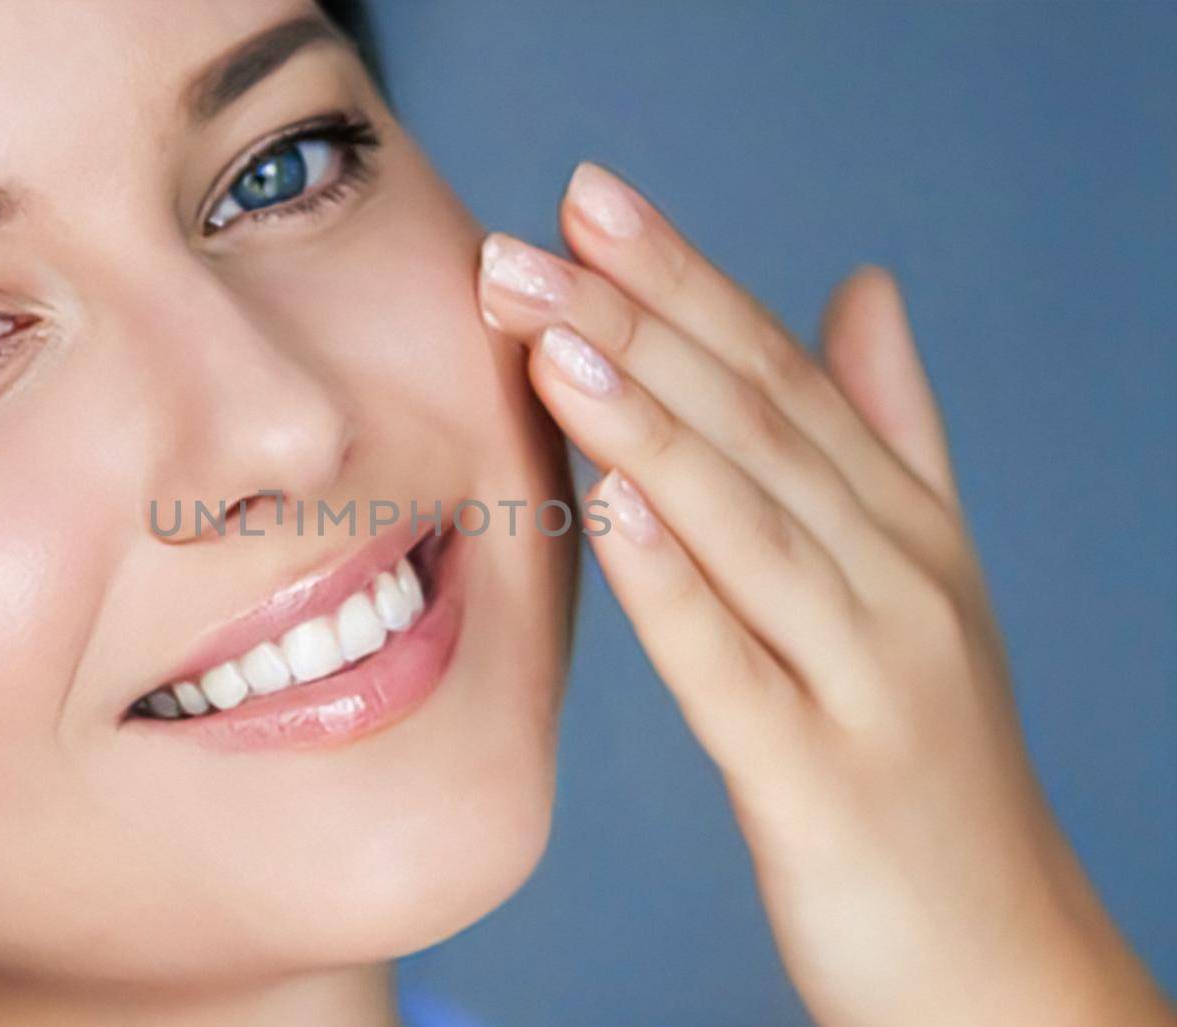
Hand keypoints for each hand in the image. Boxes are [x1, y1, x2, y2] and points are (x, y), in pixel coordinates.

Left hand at [477, 162, 1174, 1025]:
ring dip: (644, 422)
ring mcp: (863, 678)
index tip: (589, 200)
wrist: (1002, 962)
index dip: (682, 279)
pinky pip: (735, 668)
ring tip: (552, 334)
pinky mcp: (820, 783)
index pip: (777, 374)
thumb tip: (863, 287)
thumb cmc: (930, 764)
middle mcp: (893, 581)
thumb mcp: (924, 581)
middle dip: (633, 322)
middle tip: (524, 243)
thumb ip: (889, 434)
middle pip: (751, 426)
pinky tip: (612, 503)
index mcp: (902, 526)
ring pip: (743, 523)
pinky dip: (677, 581)